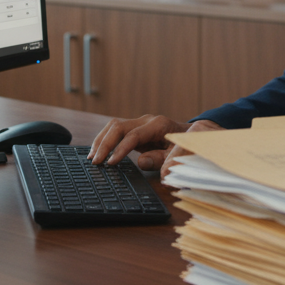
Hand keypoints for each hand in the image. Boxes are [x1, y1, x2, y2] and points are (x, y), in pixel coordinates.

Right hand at [88, 116, 222, 176]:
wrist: (193, 134)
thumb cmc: (186, 145)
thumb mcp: (178, 153)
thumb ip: (161, 158)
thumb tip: (140, 162)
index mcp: (158, 125)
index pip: (133, 136)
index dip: (120, 149)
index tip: (110, 163)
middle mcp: (146, 121)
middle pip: (118, 126)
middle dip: (105, 144)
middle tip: (96, 162)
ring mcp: (139, 123)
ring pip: (113, 126)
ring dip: (101, 141)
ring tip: (92, 158)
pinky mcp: (135, 128)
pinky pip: (116, 131)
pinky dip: (105, 140)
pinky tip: (98, 152)